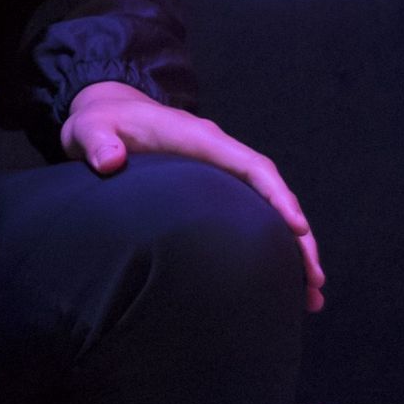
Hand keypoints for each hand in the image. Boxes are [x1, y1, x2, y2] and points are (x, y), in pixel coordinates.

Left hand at [61, 81, 325, 311]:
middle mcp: (216, 153)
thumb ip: (97, 142)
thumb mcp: (89, 129)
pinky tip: (278, 277)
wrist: (104, 111)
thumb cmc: (99, 121)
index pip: (250, 165)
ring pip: (266, 207)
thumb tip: (110, 162)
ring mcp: (217, 170)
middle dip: (297, 235)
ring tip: (310, 292)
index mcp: (198, 138)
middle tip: (314, 281)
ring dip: (291, 246)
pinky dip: (268, 242)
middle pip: (271, 193)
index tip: (297, 230)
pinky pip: (249, 214)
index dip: (277, 197)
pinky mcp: (211, 187)